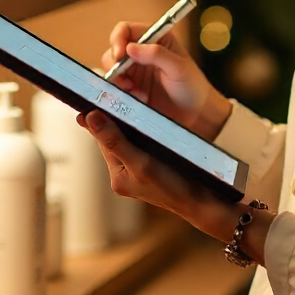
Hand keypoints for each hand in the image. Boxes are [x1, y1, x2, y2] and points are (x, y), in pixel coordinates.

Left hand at [78, 109, 272, 263]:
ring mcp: (139, 171)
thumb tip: (90, 118)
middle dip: (116, 118)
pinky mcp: (153, 166)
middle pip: (114, 138)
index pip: (102, 139)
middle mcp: (125, 174)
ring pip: (129, 139)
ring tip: (134, 102)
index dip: (99, 117)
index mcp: (117, 176)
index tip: (95, 95)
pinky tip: (151, 120)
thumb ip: (115, 141)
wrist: (204, 202)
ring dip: (130, 122)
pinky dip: (144, 130)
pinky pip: (143, 143)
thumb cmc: (174, 187)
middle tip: (118, 93)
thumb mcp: (141, 163)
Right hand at [101, 21, 231, 140]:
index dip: (118, 39)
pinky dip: (122, 94)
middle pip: (113, 51)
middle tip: (125, 81)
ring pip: (112, 70)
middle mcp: (141, 53)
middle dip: (114, 65)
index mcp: (155, 39)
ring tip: (136, 92)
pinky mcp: (131, 90)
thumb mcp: (178, 68)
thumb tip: (129, 47)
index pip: (126, 29)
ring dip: (119, 81)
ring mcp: (135, 72)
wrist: (197, 115)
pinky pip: (116, 88)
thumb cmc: (193, 86)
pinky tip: (139, 99)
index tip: (119, 55)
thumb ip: (156, 54)